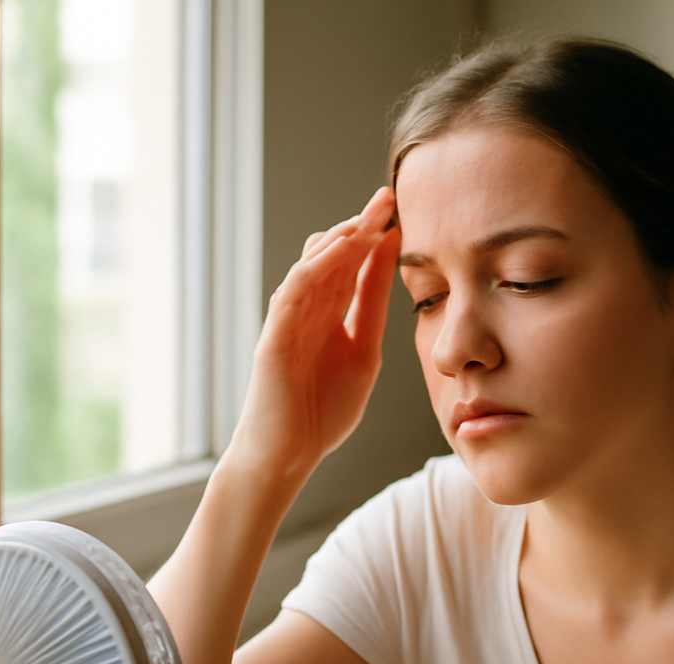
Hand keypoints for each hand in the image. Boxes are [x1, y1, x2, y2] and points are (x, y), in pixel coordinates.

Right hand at [227, 187, 401, 481]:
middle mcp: (306, 310)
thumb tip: (389, 264)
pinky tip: (335, 251)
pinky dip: (312, 269)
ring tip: (365, 217)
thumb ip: (371, 310)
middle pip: (332, 256)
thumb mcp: (364, 354)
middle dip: (359, 226)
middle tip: (387, 197)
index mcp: (329, 315)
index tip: (401, 210)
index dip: (374, 237)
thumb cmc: (322, 412)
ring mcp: (287, 322)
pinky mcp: (272, 338)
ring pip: (310, 267)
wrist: (289, 455)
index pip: (352, 266)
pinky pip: (291, 293)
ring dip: (337, 240)